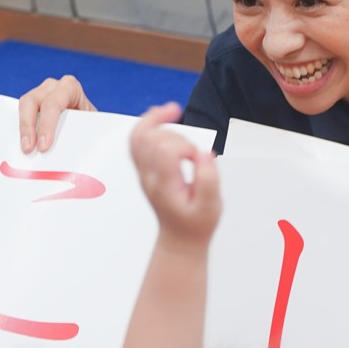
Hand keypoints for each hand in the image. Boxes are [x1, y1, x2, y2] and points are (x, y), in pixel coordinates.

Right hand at [17, 75, 95, 152]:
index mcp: (70, 88)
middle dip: (28, 126)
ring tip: (24, 149)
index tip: (44, 146)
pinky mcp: (31, 106)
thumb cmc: (92, 125)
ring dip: (22, 129)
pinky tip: (20, 144)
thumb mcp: (91, 127)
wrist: (91, 124)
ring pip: (23, 107)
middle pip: (32, 102)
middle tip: (28, 149)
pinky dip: (19, 130)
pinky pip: (20, 115)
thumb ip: (80, 134)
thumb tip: (69, 155)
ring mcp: (39, 94)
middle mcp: (52, 87)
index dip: (46, 125)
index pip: (53, 103)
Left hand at [130, 102, 219, 249]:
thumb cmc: (196, 223)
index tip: (198, 159)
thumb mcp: (212, 206)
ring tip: (173, 110)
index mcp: (164, 185)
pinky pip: (136, 140)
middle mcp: (149, 176)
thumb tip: (203, 153)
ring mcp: (143, 171)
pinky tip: (162, 116)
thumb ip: (209, 179)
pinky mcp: (144, 167)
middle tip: (192, 153)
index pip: (167, 150)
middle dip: (178, 136)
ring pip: (138, 135)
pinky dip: (147, 124)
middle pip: (153, 139)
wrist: (180, 237)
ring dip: (156, 120)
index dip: (187, 147)